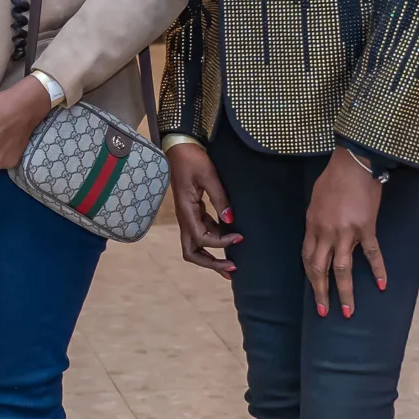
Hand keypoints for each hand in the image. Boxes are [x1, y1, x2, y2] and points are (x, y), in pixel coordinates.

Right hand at [168, 141, 239, 274]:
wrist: (180, 148)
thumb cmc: (192, 159)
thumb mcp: (209, 176)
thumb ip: (220, 199)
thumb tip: (230, 220)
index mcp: (186, 211)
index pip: (202, 238)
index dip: (221, 242)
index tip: (239, 237)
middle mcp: (185, 218)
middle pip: (192, 251)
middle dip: (210, 264)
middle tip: (231, 269)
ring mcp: (188, 216)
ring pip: (195, 246)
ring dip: (211, 257)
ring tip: (231, 265)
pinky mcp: (193, 211)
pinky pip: (201, 233)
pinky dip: (213, 241)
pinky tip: (227, 241)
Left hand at [304, 149, 387, 318]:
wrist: (353, 164)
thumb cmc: (333, 178)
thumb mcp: (316, 201)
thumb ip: (317, 221)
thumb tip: (320, 236)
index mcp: (312, 226)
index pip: (308, 258)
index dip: (311, 277)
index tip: (314, 291)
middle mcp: (326, 233)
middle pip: (320, 269)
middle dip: (321, 293)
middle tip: (324, 312)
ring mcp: (346, 233)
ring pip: (342, 269)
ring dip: (345, 292)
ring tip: (349, 310)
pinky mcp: (366, 229)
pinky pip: (372, 254)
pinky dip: (378, 270)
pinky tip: (382, 284)